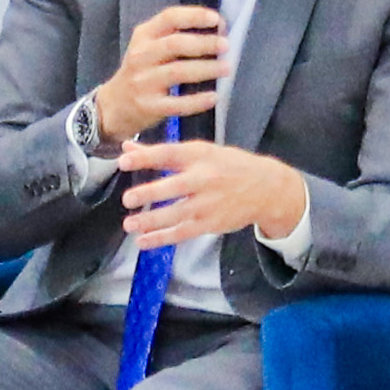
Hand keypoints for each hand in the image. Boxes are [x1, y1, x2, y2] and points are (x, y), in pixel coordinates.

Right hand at [92, 4, 230, 154]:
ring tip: (226, 68)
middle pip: (175, 44)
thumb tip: (217, 29)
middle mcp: (141, 56)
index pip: (169, 18)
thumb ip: (175, 36)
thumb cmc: (141, 71)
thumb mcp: (148, 46)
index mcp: (143, 36)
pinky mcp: (149, 106)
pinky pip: (177, 103)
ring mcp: (144, 82)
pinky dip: (198, 101)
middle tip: (225, 46)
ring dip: (206, 69)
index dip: (194, 16)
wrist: (114, 105)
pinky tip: (214, 97)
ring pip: (178, 72)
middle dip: (204, 43)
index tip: (216, 19)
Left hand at [121, 137, 302, 256]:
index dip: (145, 157)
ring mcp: (208, 203)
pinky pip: (182, 232)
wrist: (266, 188)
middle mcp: (204, 178)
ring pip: (176, 214)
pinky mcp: (210, 223)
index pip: (168, 154)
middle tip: (127, 199)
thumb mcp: (200, 151)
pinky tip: (143, 241)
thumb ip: (161, 152)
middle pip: (174, 187)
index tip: (123, 160)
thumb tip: (127, 148)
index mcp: (199, 155)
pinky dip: (162, 238)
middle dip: (150, 193)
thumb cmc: (228, 165)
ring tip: (130, 224)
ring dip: (152, 221)